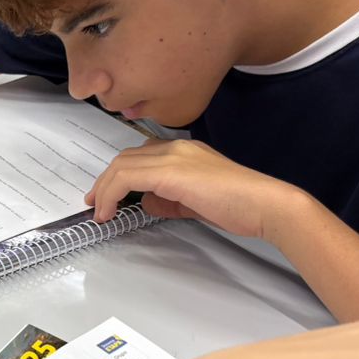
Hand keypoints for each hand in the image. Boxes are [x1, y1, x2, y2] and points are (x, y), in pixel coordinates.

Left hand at [85, 138, 303, 241]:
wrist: (263, 203)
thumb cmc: (239, 205)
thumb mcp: (194, 202)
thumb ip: (169, 200)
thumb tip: (147, 203)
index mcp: (184, 151)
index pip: (140, 156)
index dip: (118, 175)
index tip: (105, 196)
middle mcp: (176, 147)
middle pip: (126, 158)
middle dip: (105, 181)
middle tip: (95, 203)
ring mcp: (173, 156)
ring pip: (122, 165)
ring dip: (105, 189)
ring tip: (99, 212)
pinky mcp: (171, 171)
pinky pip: (128, 178)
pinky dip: (112, 194)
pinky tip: (109, 212)